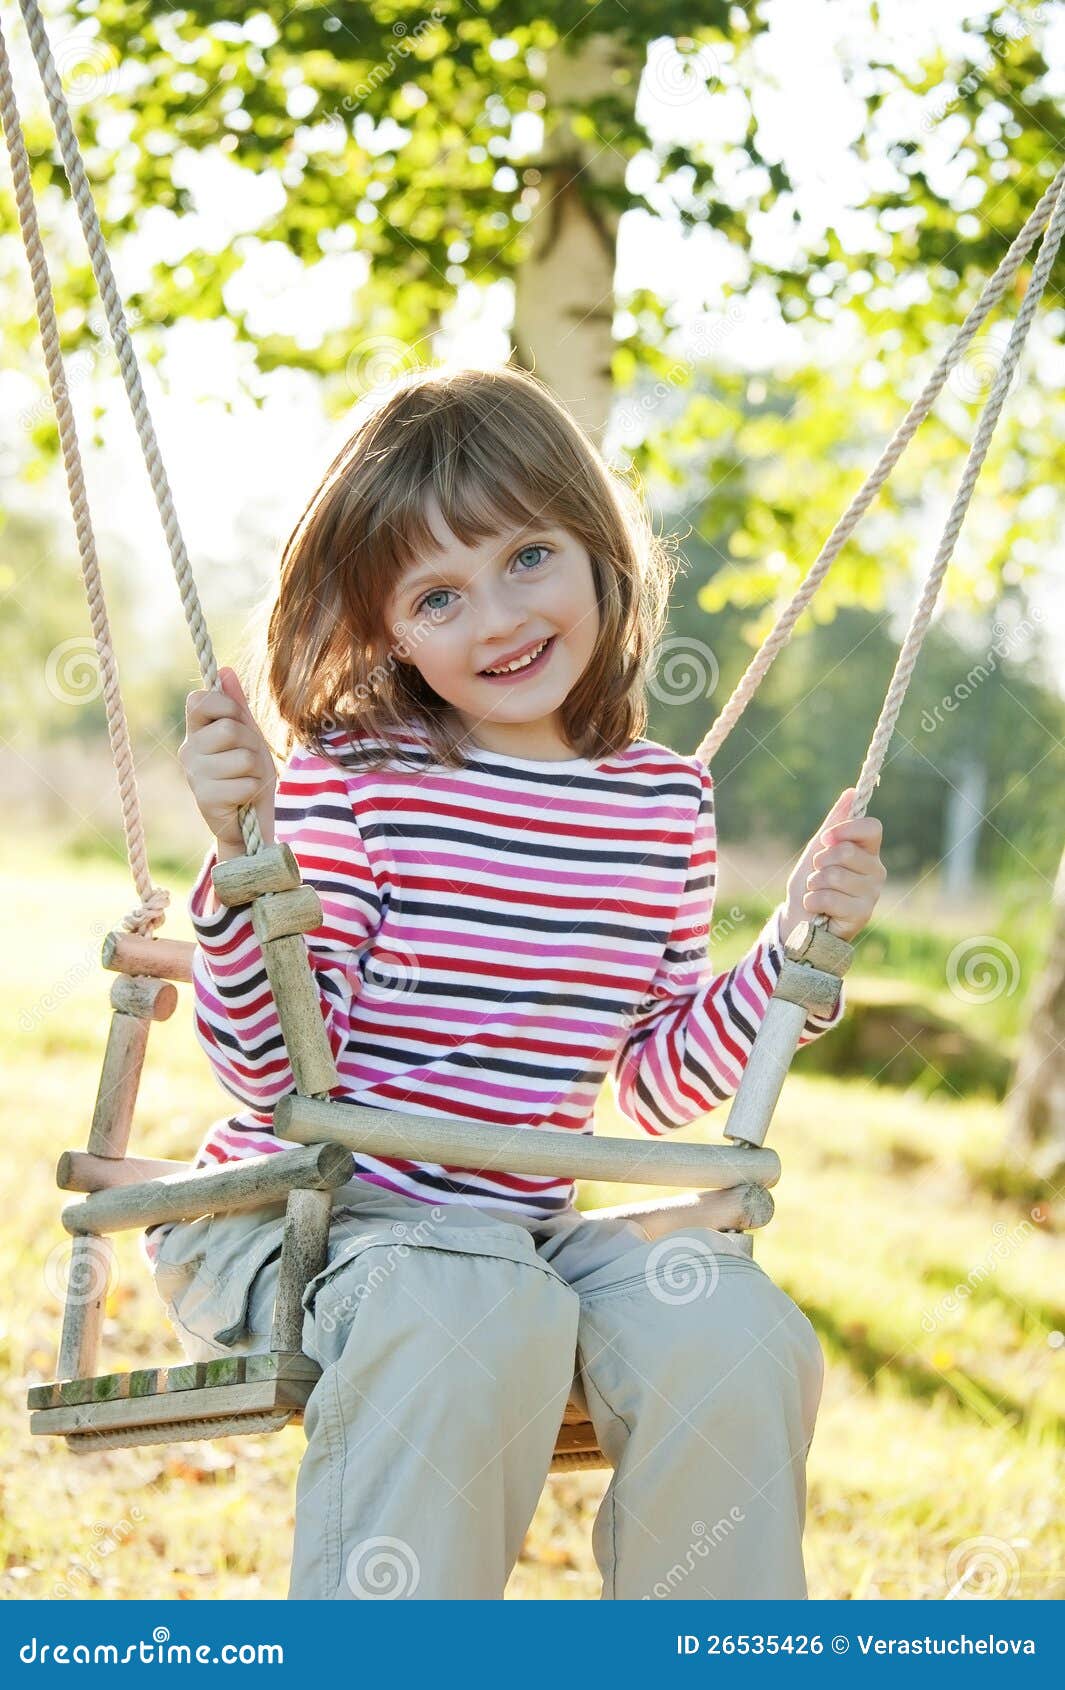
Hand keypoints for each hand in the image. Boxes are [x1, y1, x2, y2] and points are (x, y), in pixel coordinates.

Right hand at [179, 667, 276, 850]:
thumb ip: (237, 705)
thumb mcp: (248, 735)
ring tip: (247, 780)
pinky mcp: (205, 800)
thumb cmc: (249, 773)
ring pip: (242, 757)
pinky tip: (242, 799)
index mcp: (196, 731)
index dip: (225, 705)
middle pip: (230, 729)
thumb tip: (226, 670)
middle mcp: (189, 751)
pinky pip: (245, 783)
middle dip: (252, 744)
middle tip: (249, 761)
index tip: (236, 720)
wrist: (249, 820)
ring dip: (256, 770)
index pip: (200, 699)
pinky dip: (253, 790)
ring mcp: (194, 776)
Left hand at [780, 787, 885, 944]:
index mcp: (867, 851)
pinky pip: (829, 898)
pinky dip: (813, 901)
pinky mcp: (863, 914)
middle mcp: (876, 871)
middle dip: (820, 862)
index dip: (846, 830)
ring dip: (814, 884)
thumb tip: (850, 792)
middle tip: (818, 874)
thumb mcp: (817, 849)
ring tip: (817, 893)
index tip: (827, 839)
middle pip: (846, 851)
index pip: (872, 828)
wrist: (799, 919)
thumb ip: (834, 823)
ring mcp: (872, 894)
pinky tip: (817, 910)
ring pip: (834, 875)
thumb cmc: (810, 883)